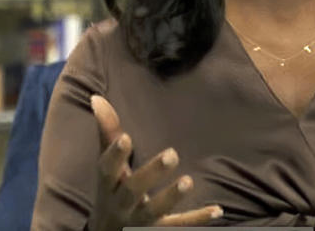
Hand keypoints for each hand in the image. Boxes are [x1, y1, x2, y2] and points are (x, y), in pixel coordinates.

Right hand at [88, 95, 222, 230]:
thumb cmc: (110, 191)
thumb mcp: (107, 166)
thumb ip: (107, 133)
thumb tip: (96, 97)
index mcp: (108, 184)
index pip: (107, 169)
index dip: (114, 155)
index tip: (125, 137)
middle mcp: (121, 204)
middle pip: (132, 190)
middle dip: (150, 173)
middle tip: (172, 154)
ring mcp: (140, 220)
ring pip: (155, 211)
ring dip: (171, 197)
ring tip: (188, 181)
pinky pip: (178, 226)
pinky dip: (198, 219)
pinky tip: (217, 210)